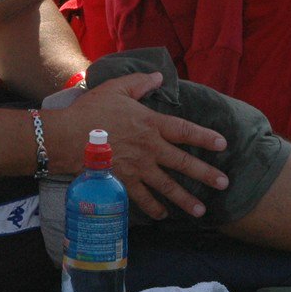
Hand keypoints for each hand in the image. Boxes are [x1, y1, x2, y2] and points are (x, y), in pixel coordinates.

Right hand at [55, 72, 228, 219]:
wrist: (66, 137)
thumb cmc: (90, 110)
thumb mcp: (116, 88)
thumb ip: (140, 82)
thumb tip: (160, 76)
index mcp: (150, 124)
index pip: (184, 131)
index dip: (205, 137)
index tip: (223, 144)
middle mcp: (149, 148)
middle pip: (183, 163)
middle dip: (205, 174)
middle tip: (224, 183)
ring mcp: (137, 168)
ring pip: (167, 186)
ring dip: (185, 199)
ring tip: (201, 210)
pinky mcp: (123, 182)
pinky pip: (142, 199)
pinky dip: (154, 208)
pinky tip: (163, 215)